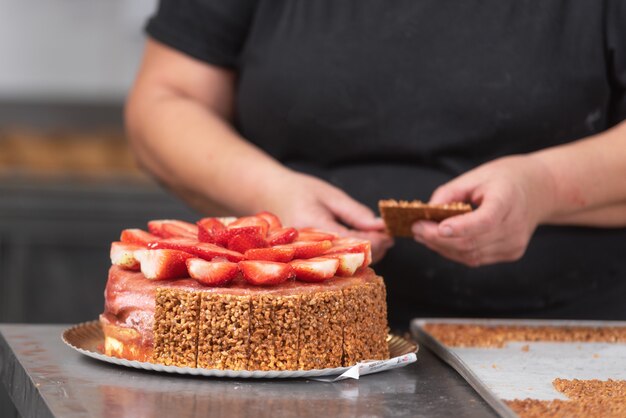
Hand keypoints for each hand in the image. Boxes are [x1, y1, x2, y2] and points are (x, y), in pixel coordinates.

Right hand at [261, 172, 393, 262]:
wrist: (267, 193)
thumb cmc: (299, 189)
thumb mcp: (329, 195)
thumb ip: (355, 213)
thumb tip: (380, 227)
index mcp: (314, 227)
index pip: (352, 243)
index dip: (376, 241)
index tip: (390, 233)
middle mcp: (308, 248)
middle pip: (350, 260)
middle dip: (374, 250)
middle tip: (388, 236)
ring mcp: (306, 257)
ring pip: (344, 266)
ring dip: (364, 255)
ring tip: (377, 238)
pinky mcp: (308, 260)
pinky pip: (334, 264)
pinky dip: (351, 256)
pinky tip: (360, 244)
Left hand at [412, 155, 555, 266]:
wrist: (540, 190)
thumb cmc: (504, 179)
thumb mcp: (476, 176)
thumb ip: (449, 193)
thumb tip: (426, 212)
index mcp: (508, 200)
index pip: (486, 220)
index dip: (462, 227)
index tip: (438, 227)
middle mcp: (514, 226)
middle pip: (471, 242)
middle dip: (437, 238)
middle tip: (415, 228)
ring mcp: (514, 244)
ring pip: (470, 254)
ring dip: (442, 247)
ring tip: (423, 234)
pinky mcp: (511, 253)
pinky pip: (476, 258)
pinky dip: (454, 251)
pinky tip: (441, 240)